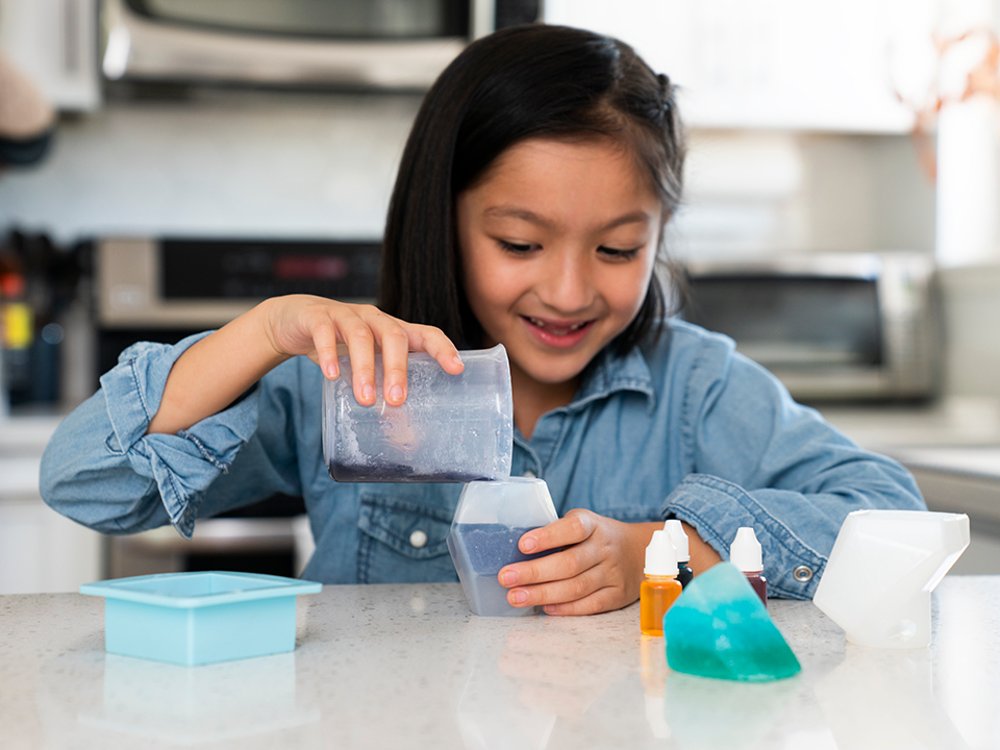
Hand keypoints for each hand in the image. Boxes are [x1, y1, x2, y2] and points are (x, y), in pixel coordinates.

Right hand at [259, 295, 463, 405]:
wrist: (294, 320)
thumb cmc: (341, 347)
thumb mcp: (365, 365)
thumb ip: (382, 389)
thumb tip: (405, 437)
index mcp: (392, 331)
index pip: (425, 334)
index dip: (442, 349)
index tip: (456, 370)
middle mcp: (374, 319)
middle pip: (394, 336)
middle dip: (398, 369)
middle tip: (397, 401)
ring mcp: (345, 315)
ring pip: (360, 336)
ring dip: (365, 368)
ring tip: (365, 399)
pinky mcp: (317, 317)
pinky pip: (324, 333)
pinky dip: (329, 354)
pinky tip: (333, 376)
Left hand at [497, 510, 661, 615]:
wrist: (639, 551)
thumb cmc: (596, 537)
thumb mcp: (582, 524)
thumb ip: (556, 533)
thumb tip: (514, 551)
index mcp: (593, 525)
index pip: (572, 528)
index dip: (548, 537)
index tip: (522, 545)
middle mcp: (604, 548)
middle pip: (569, 563)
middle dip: (534, 572)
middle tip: (506, 577)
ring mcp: (612, 573)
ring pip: (576, 587)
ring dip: (543, 594)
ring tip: (516, 597)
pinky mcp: (616, 595)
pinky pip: (590, 605)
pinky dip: (565, 608)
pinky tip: (544, 608)